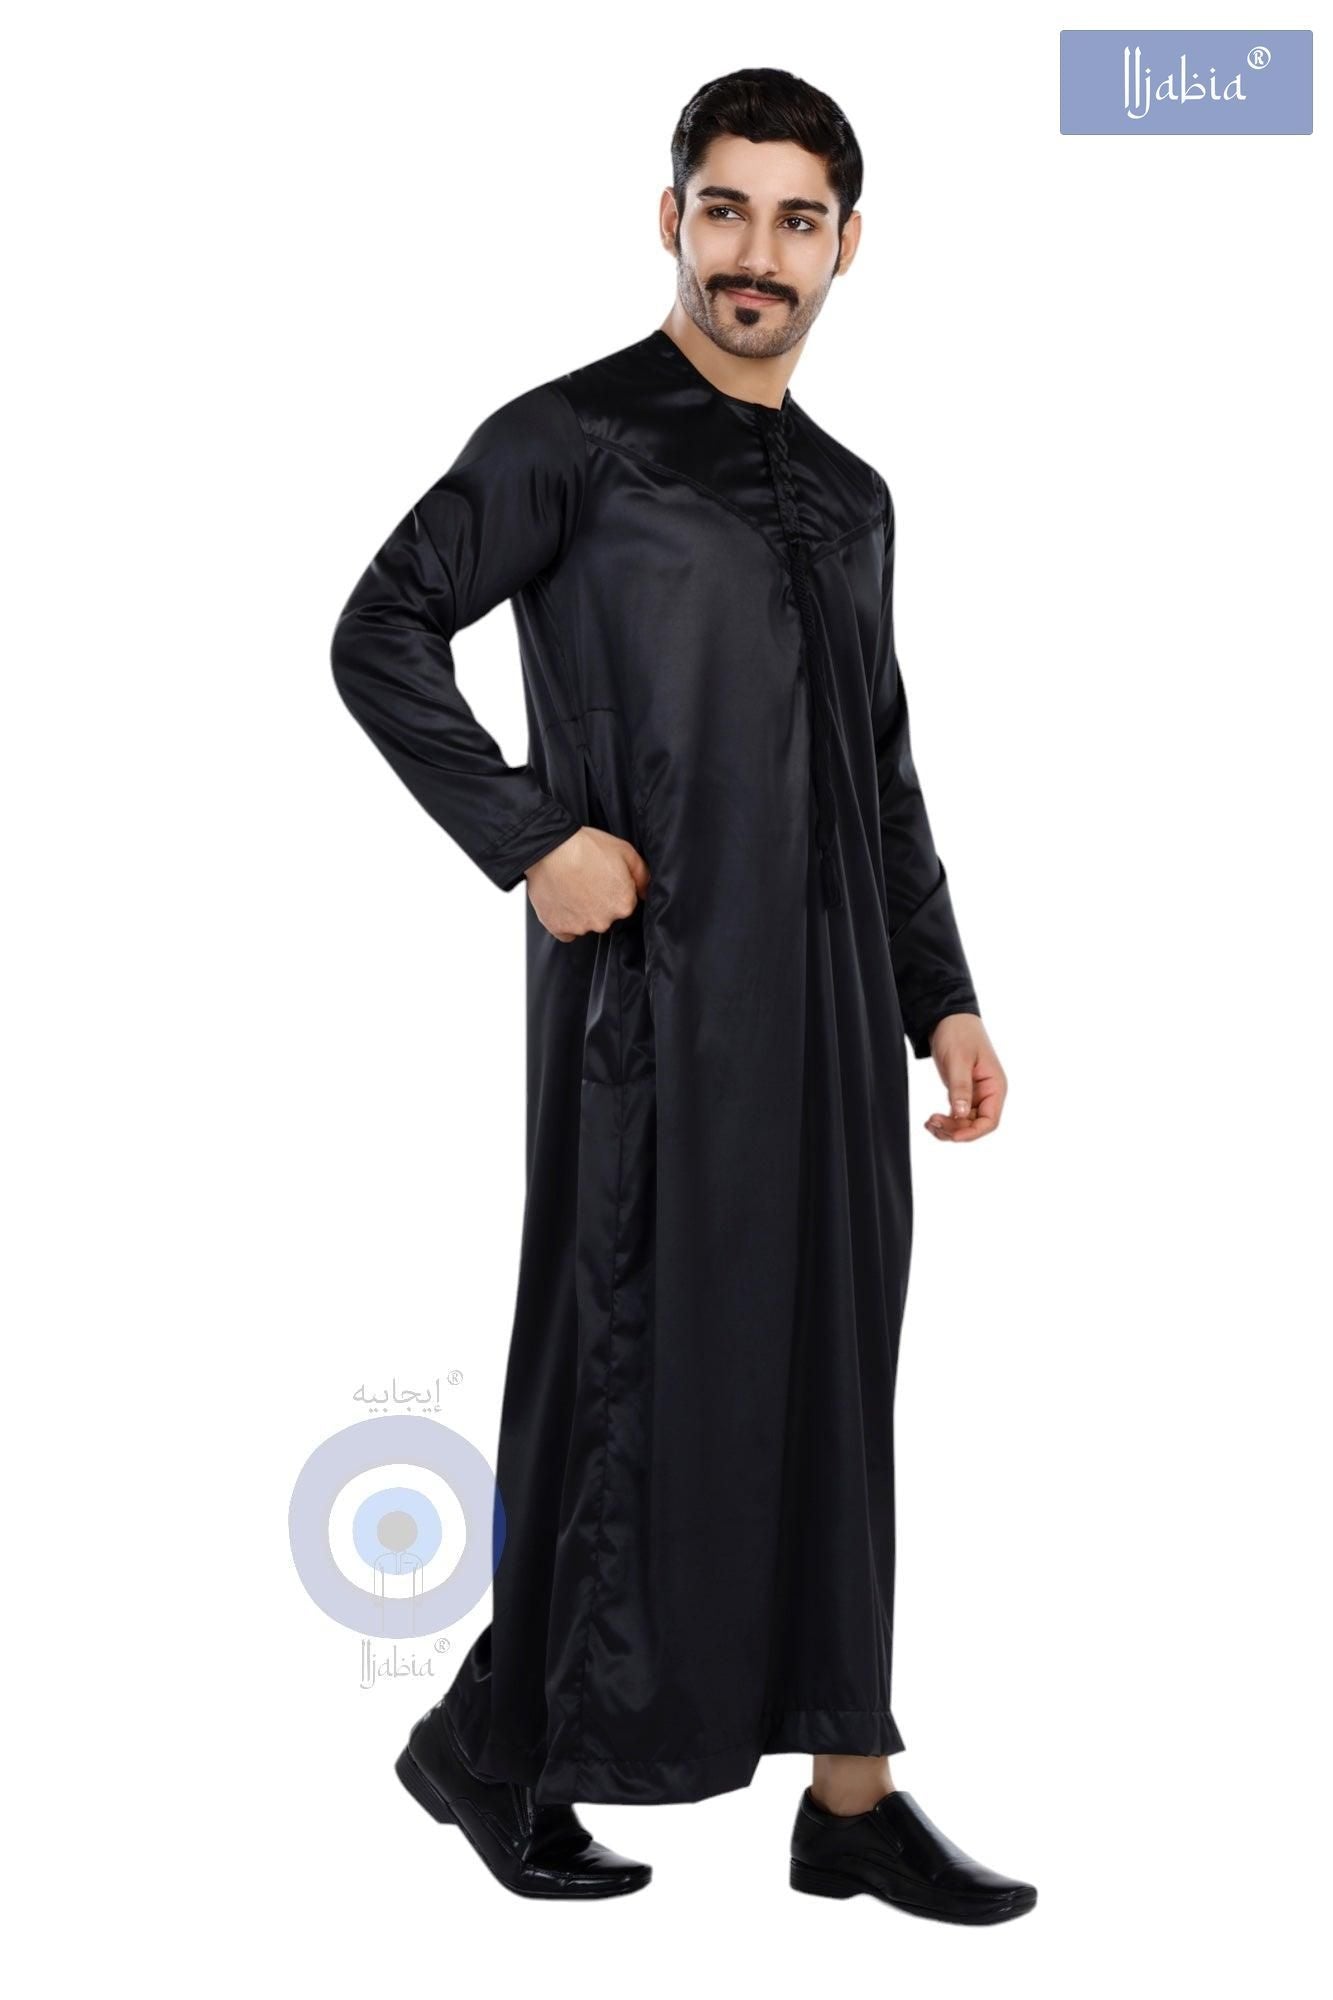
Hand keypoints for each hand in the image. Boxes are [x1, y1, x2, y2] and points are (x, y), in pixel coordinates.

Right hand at [524, 826, 650, 941]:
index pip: (624, 903)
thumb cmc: (585, 846)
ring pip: (585, 923)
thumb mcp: (624, 850)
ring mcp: (580, 927)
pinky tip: (561, 900)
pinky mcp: (558, 928)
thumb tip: (645, 891)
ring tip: (570, 886)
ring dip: (581, 910)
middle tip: (586, 879)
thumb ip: (642, 874)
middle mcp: (604, 921)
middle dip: (598, 901)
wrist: (550, 848)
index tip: (603, 876)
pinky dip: (564, 920)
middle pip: (605, 915)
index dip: (614, 888)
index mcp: (623, 905)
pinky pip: (565, 931)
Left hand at [923, 1013, 1005, 1142]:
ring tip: (929, 1123)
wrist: (949, 1019)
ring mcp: (975, 1095)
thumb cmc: (959, 1034)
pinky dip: (945, 1120)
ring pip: (965, 1123)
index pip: (990, 1120)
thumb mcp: (959, 1060)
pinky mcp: (962, 1093)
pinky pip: (956, 1115)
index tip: (953, 1136)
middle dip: (955, 1130)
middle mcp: (988, 1094)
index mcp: (995, 1086)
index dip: (973, 1132)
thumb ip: (960, 1088)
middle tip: (933, 1123)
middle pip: (975, 1125)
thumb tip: (960, 1114)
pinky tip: (931, 1121)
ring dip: (948, 1128)